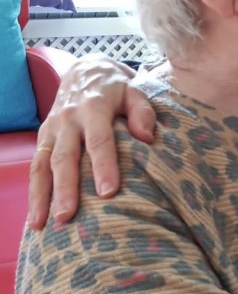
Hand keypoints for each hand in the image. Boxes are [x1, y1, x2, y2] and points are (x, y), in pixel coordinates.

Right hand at [27, 57, 154, 228]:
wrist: (87, 70)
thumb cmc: (118, 88)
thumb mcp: (135, 91)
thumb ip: (143, 111)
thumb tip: (147, 138)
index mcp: (94, 107)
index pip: (99, 140)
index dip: (103, 166)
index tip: (108, 193)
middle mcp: (68, 119)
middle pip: (65, 157)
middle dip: (66, 188)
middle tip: (68, 216)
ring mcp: (52, 130)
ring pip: (43, 164)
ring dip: (41, 195)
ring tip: (42, 224)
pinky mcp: (43, 138)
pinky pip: (35, 166)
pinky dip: (34, 192)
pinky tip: (36, 217)